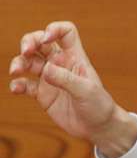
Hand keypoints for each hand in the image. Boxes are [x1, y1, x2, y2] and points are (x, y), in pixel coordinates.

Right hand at [9, 21, 136, 157]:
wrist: (99, 128)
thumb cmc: (99, 107)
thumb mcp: (86, 91)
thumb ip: (66, 79)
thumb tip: (45, 69)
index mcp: (76, 58)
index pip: (66, 33)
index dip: (54, 29)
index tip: (47, 39)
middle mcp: (61, 65)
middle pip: (41, 42)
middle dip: (29, 42)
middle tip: (25, 51)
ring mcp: (50, 78)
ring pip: (29, 62)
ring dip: (19, 62)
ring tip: (15, 71)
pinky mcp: (43, 94)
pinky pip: (25, 84)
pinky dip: (17, 84)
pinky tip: (16, 89)